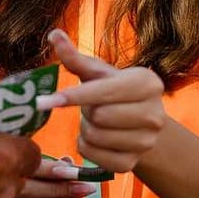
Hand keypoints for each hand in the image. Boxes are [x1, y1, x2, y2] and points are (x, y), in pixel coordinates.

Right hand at [0, 156, 96, 197]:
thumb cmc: (17, 178)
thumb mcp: (31, 164)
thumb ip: (49, 163)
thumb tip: (68, 161)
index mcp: (5, 166)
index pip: (30, 168)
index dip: (53, 169)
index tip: (73, 169)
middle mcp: (2, 188)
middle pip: (34, 190)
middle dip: (63, 188)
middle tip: (86, 184)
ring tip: (82, 192)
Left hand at [37, 29, 166, 174]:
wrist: (139, 122)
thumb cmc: (114, 90)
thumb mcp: (98, 73)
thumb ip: (75, 57)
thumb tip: (53, 33)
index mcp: (147, 84)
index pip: (103, 92)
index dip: (71, 97)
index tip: (43, 102)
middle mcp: (155, 114)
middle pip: (99, 116)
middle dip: (86, 112)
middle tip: (92, 107)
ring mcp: (147, 142)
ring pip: (94, 137)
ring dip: (85, 129)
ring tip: (96, 121)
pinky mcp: (133, 164)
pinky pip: (93, 157)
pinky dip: (86, 148)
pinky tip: (96, 138)